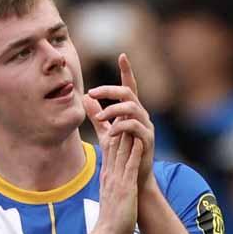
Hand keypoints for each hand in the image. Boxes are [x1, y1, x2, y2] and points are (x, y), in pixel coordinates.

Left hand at [85, 54, 154, 187]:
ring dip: (113, 109)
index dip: (127, 71)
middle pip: (128, 93)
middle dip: (110, 90)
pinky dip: (120, 126)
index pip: (129, 86)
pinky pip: (134, 126)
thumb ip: (97, 115)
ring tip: (99, 117)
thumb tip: (85, 97)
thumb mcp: (106, 132)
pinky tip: (109, 133)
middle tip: (92, 93)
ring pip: (132, 107)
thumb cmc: (122, 155)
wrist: (134, 177)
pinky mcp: (147, 139)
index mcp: (132, 111)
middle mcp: (142, 115)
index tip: (122, 56)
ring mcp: (146, 127)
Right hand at [89, 118, 142, 233]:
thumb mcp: (109, 195)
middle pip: (113, 141)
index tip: (114, 109)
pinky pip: (129, 166)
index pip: (109, 144)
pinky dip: (134, 152)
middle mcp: (110, 172)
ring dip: (126, 129)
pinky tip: (140, 138)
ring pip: (121, 149)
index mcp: (108, 173)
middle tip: (120, 100)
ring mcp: (117, 179)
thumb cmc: (111, 219)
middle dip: (116, 120)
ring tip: (131, 110)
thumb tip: (112, 175)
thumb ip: (111, 182)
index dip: (112, 125)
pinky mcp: (124, 188)